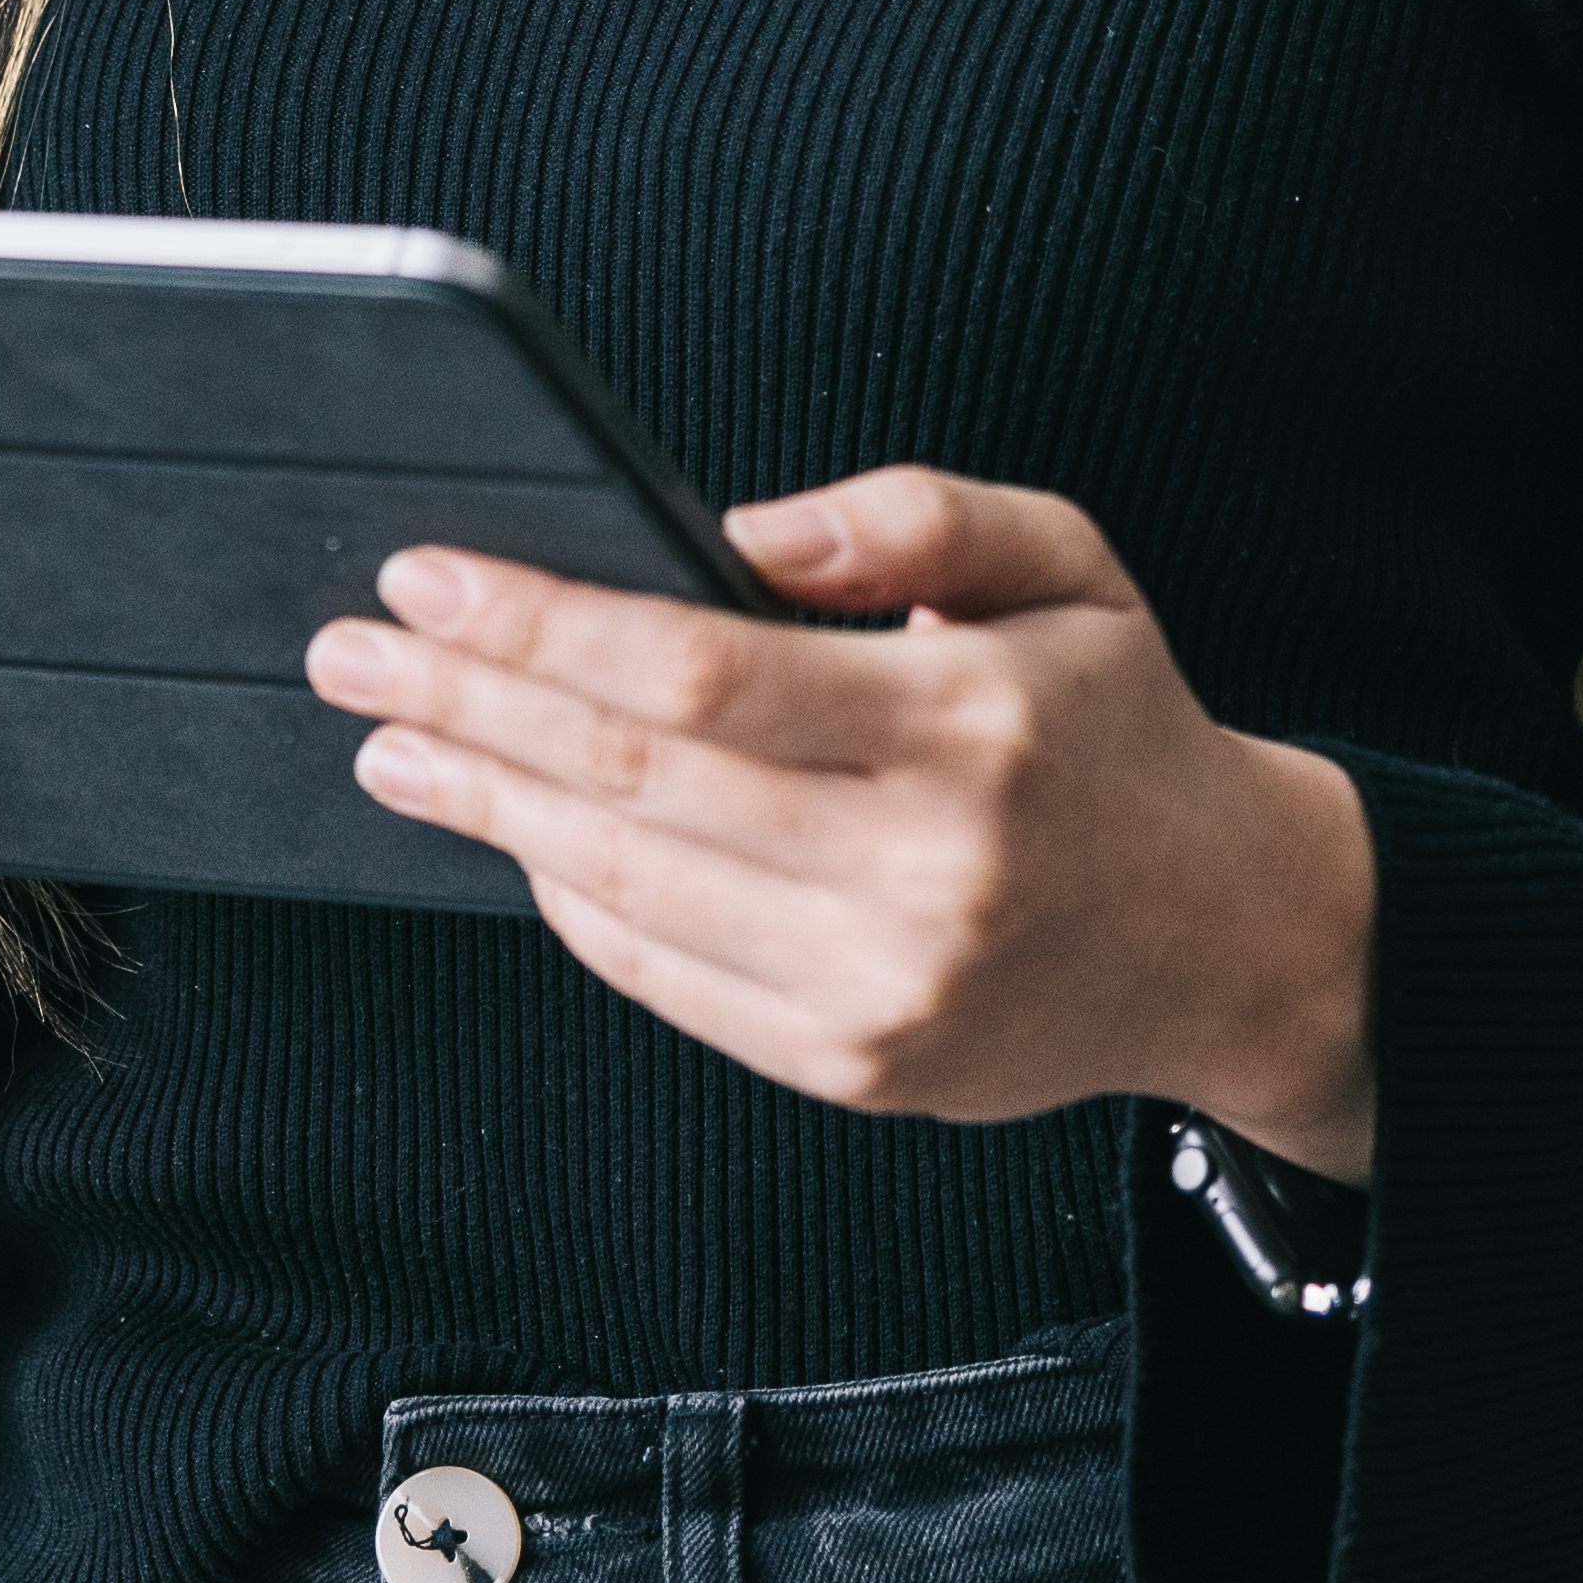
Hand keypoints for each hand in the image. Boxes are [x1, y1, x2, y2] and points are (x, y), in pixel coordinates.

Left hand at [307, 467, 1378, 1178]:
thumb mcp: (1066, 563)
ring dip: (486, 806)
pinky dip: (570, 897)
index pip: (699, 670)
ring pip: (622, 885)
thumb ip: (910, 515)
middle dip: (467, 707)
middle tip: (354, 652)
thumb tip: (731, 532)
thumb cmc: (1120, 730)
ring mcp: (876, 987)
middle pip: (630, 778)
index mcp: (967, 725)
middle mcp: (916, 870)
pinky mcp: (850, 1066)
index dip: (541, 624)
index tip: (430, 578)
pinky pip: (662, 975)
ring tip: (396, 743)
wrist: (1227, 939)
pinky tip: (514, 831)